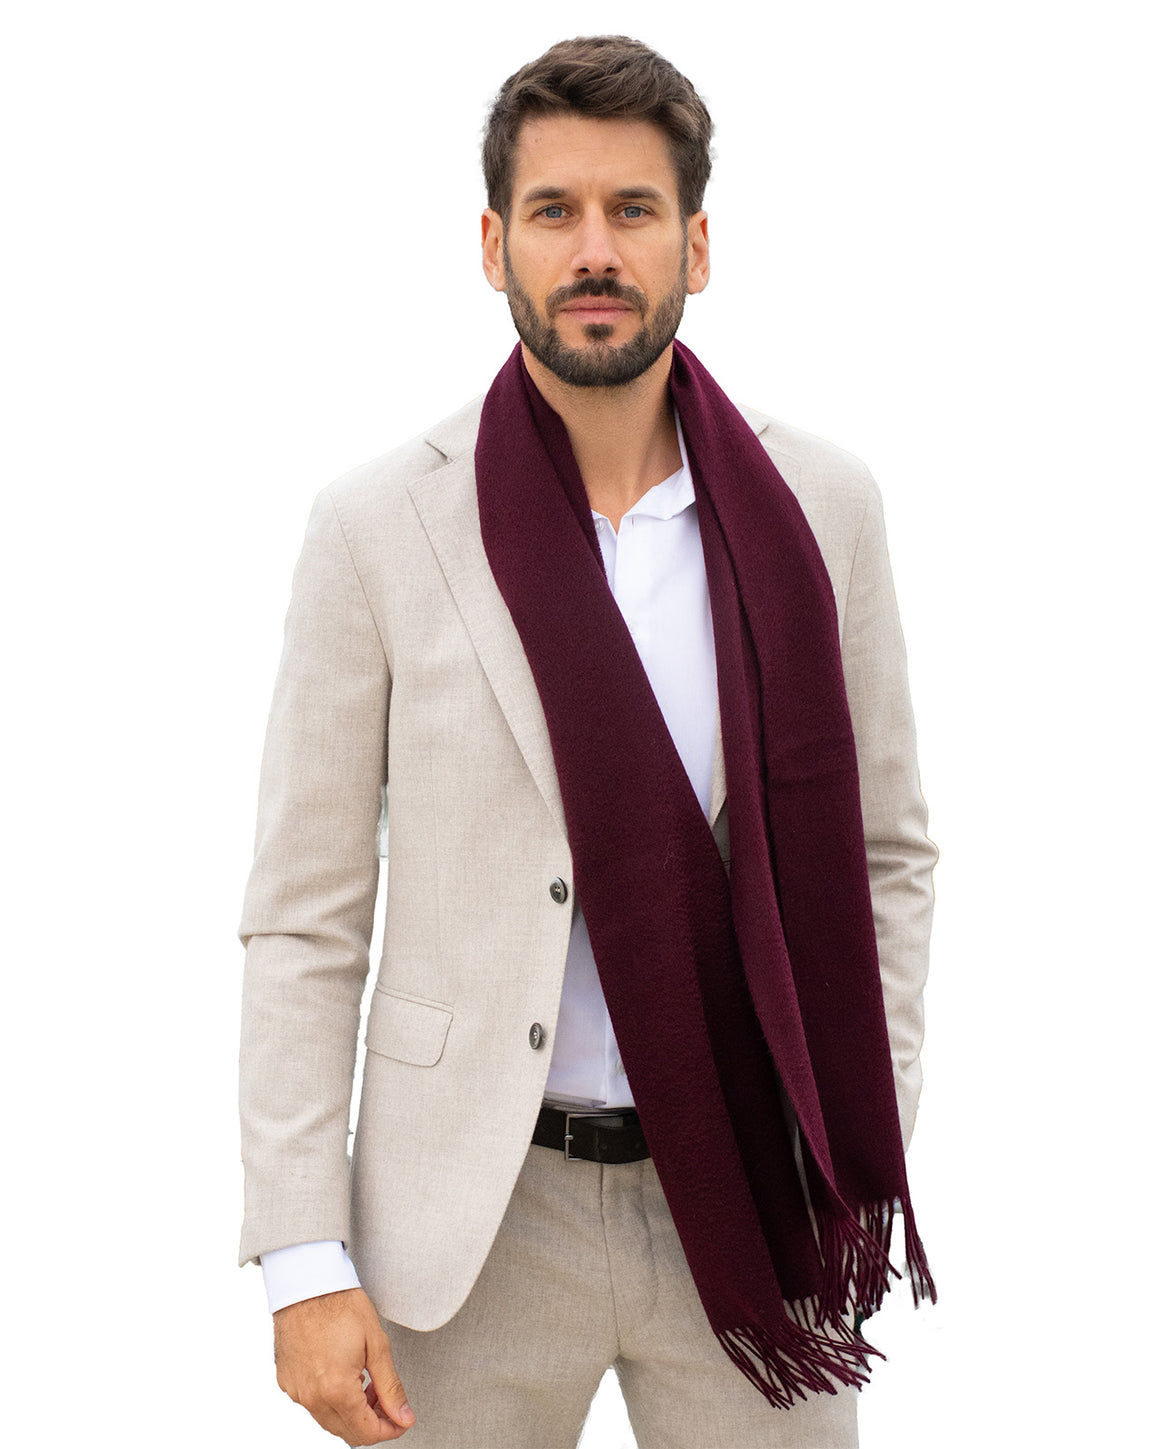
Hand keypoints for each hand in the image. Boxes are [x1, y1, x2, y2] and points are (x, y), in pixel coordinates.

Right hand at [273, 1287, 414, 1443]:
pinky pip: (312, 1405)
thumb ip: (391, 1387)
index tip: (401, 1419)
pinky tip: (344, 1376)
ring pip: (329, 1421)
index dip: (390, 1430)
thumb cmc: (340, 1304)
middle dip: (373, 1422)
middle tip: (386, 1398)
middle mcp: (311, 1397)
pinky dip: (332, 1400)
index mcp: (336, 1389)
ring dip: (353, 1413)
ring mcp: (296, 1391)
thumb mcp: (377, 1345)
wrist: (307, 1284)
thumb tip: (403, 1416)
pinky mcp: (287, 1382)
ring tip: (367, 1384)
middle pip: (347, 1432)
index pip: (366, 1433)